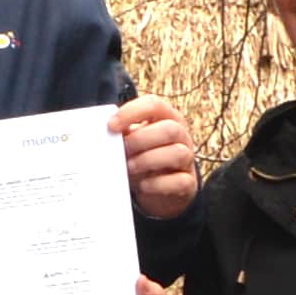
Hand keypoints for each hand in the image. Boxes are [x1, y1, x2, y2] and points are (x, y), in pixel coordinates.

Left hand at [112, 98, 200, 221]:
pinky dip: (157, 184)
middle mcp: (181, 136)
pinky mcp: (188, 182)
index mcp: (166, 118)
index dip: (132, 112)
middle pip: (169, 129)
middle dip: (140, 140)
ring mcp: (187, 159)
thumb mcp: (133, 142)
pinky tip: (143, 185)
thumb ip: (124, 134)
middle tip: (122, 151)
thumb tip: (107, 132)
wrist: (159, 190)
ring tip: (130, 168)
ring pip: (177, 153)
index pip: (154, 105)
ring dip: (147, 161)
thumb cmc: (143, 158)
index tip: (111, 126)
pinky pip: (179, 181)